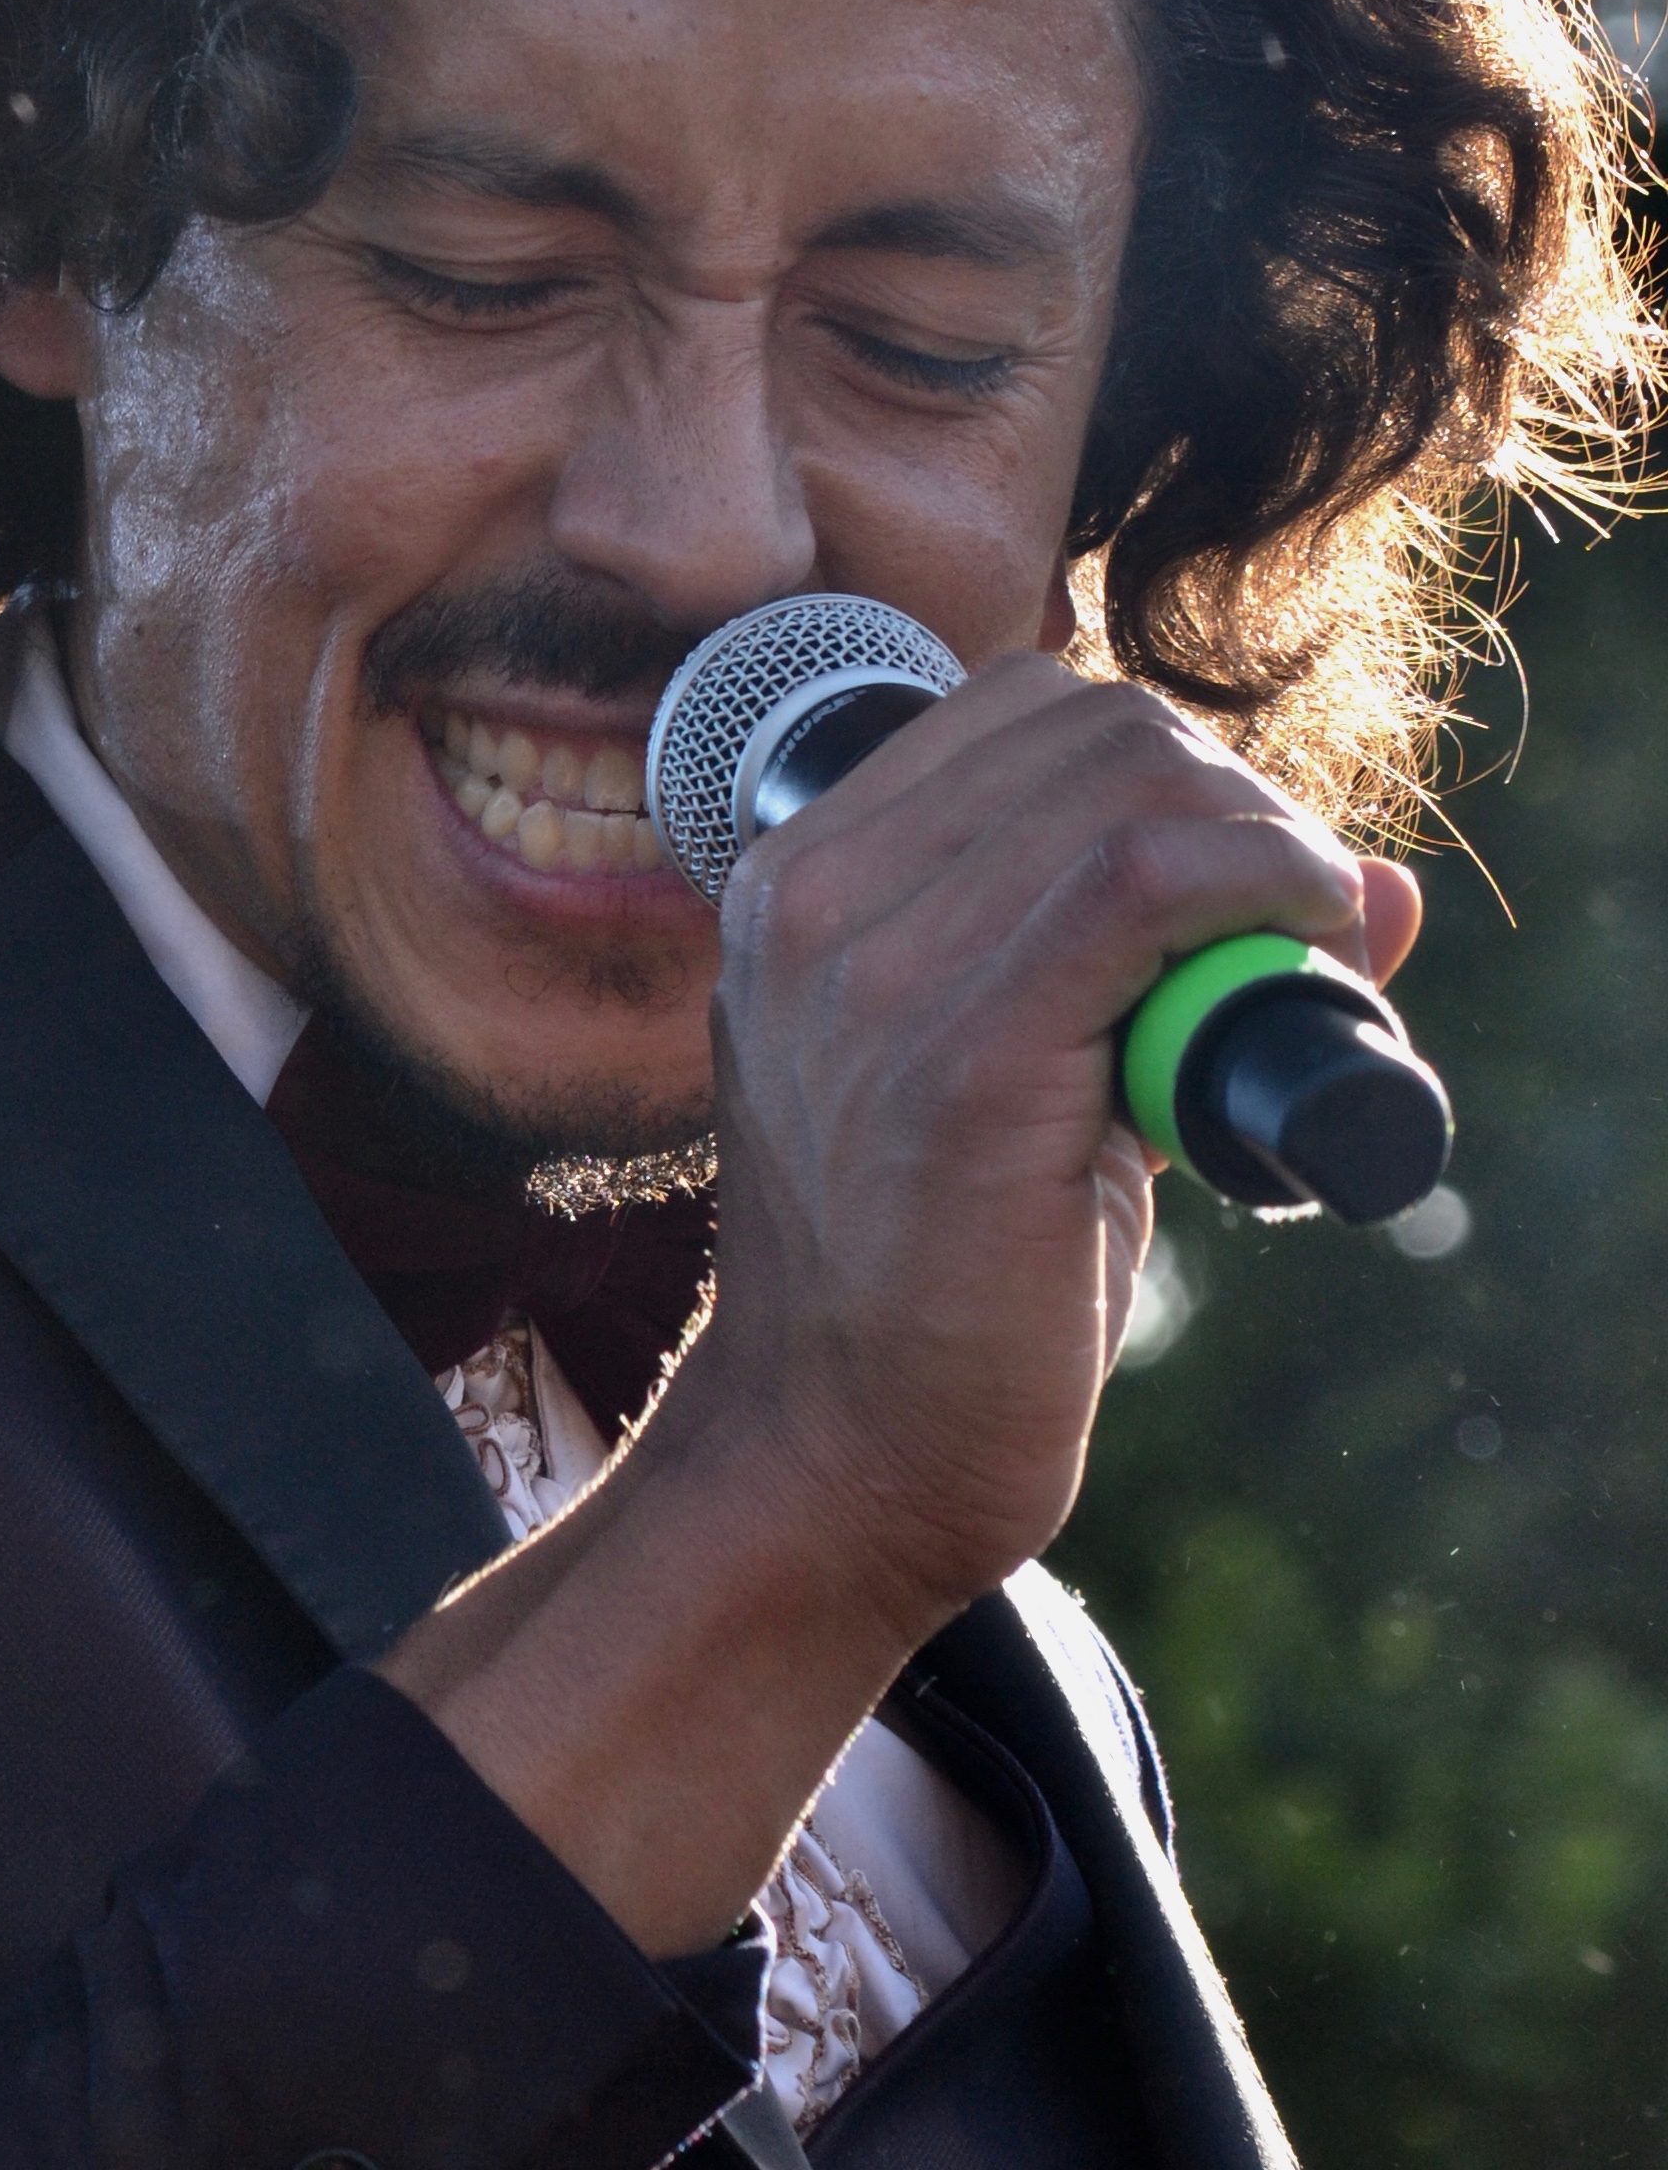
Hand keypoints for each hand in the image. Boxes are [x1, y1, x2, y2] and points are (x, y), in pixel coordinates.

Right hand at [383, 657, 1414, 1954]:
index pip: (1019, 708)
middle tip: (1282, 926)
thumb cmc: (932, 1286)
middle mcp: (810, 904)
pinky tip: (1298, 940)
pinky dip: (1262, 883)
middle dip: (1234, 803)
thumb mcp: (1013, 1076)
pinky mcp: (963, 1065)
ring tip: (1288, 953)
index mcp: (793, 884)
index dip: (1164, 767)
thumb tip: (1377, 884)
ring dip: (1267, 847)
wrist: (836, 1461)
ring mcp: (872, 977)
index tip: (1228, 873)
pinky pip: (1146, 878)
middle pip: (1092, 727)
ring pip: (1134, 781)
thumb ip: (1144, 962)